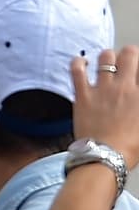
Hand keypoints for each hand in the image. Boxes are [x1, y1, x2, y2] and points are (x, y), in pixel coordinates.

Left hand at [71, 48, 138, 166]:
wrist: (105, 156)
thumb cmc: (128, 147)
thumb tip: (136, 103)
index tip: (138, 72)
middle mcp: (125, 87)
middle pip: (130, 54)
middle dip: (131, 53)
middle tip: (129, 59)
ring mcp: (103, 88)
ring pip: (105, 57)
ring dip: (107, 56)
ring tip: (107, 60)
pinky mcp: (82, 94)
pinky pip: (77, 70)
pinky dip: (78, 62)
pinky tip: (81, 62)